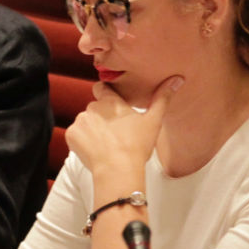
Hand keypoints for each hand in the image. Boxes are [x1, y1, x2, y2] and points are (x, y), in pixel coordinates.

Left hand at [65, 76, 182, 175]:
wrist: (117, 169)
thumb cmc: (137, 146)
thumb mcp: (153, 121)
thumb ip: (162, 98)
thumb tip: (177, 79)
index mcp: (111, 101)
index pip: (102, 87)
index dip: (106, 94)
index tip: (113, 104)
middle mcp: (92, 107)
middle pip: (95, 108)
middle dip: (102, 117)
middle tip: (116, 133)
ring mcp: (80, 121)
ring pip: (85, 122)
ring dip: (92, 129)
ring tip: (106, 144)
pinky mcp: (71, 134)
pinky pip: (76, 135)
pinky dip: (82, 141)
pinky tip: (95, 150)